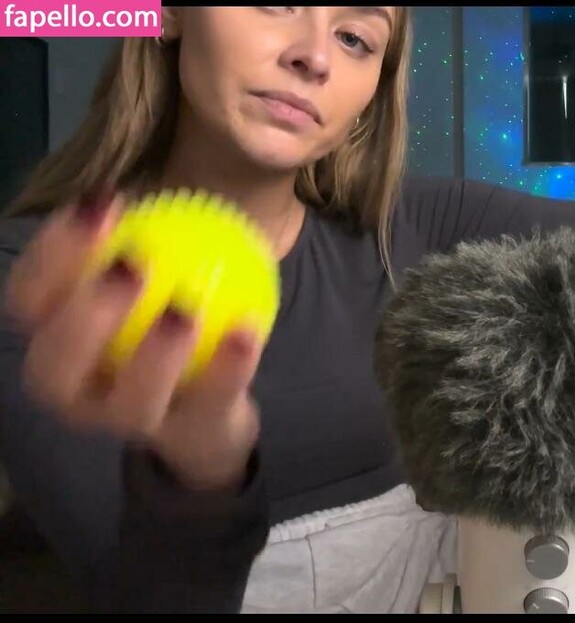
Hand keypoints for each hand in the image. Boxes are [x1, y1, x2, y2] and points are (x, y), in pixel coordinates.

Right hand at [4, 190, 263, 491]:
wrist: (203, 407)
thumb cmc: (157, 325)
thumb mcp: (144, 280)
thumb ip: (132, 240)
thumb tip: (133, 185)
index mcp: (52, 340)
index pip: (30, 298)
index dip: (55, 252)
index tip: (104, 203)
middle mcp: (75, 390)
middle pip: (55, 362)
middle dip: (84, 315)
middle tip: (131, 265)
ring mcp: (127, 424)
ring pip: (128, 403)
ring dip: (153, 355)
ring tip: (186, 308)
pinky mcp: (187, 436)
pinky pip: (208, 403)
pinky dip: (228, 367)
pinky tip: (249, 329)